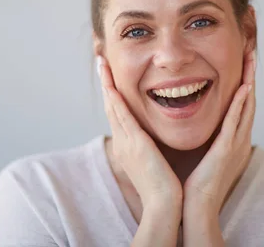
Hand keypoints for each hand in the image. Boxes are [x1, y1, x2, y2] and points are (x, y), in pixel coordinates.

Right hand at [97, 56, 182, 210]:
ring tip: (102, 63)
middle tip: (100, 60)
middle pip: (110, 104)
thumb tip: (155, 137)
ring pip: (112, 106)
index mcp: (127, 144)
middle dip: (105, 81)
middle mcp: (122, 140)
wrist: (164, 204)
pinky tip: (111, 84)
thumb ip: (152, 146)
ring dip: (106, 83)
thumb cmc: (164, 186)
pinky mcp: (134, 143)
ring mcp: (125, 142)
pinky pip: (122, 116)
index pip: (117, 112)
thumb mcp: (154, 160)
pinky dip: (115, 99)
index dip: (112, 91)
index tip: (109, 74)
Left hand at [183, 49, 256, 215]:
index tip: (243, 60)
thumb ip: (209, 135)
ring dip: (250, 82)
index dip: (244, 81)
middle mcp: (238, 137)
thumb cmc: (199, 181)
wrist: (198, 204)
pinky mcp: (227, 149)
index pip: (241, 103)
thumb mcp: (207, 152)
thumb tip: (202, 120)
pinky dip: (241, 104)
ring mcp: (235, 143)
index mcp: (233, 138)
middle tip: (251, 51)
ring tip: (251, 60)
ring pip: (246, 106)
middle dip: (251, 75)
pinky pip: (235, 122)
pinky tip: (244, 88)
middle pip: (249, 100)